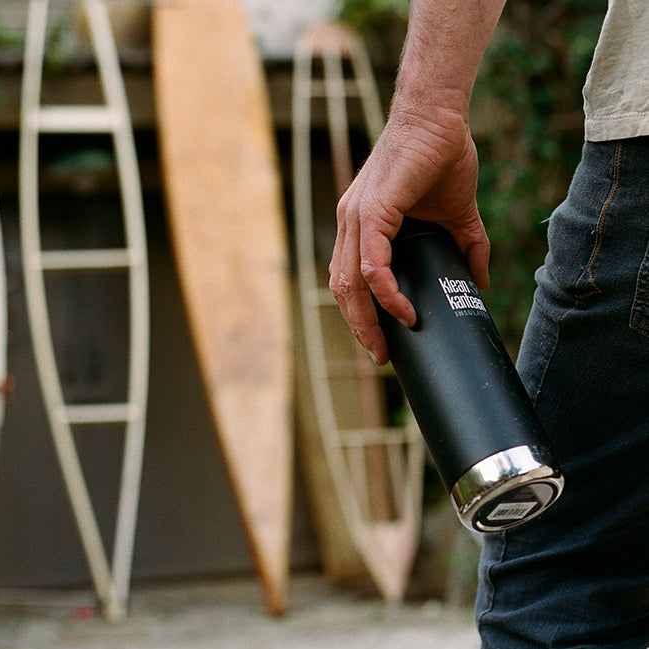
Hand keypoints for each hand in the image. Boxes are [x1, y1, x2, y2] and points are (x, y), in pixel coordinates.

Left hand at [329, 102, 489, 364]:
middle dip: (359, 328)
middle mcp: (350, 223)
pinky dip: (385, 292)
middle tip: (380, 356)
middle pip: (342, 289)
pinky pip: (371, 263)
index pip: (348, 280)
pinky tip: (403, 311)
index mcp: (361, 226)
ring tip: (386, 346)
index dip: (359, 313)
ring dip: (365, 320)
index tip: (379, 339)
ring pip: (349, 283)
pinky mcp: (373, 210)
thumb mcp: (456, 215)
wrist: (440, 116)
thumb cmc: (441, 158)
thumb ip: (466, 247)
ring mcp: (356, 216)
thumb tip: (481, 281)